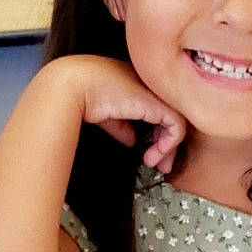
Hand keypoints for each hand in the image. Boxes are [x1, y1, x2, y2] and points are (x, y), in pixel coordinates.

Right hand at [54, 54, 187, 175]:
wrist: (74, 86)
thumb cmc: (83, 95)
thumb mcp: (106, 114)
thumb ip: (121, 125)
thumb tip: (131, 140)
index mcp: (138, 85)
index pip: (158, 111)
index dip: (158, 134)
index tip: (149, 155)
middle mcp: (150, 87)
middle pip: (171, 117)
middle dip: (168, 145)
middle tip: (162, 167)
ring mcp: (156, 93)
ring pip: (178, 123)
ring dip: (168, 149)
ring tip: (155, 164)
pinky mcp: (158, 103)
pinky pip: (177, 127)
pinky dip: (169, 145)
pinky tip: (154, 155)